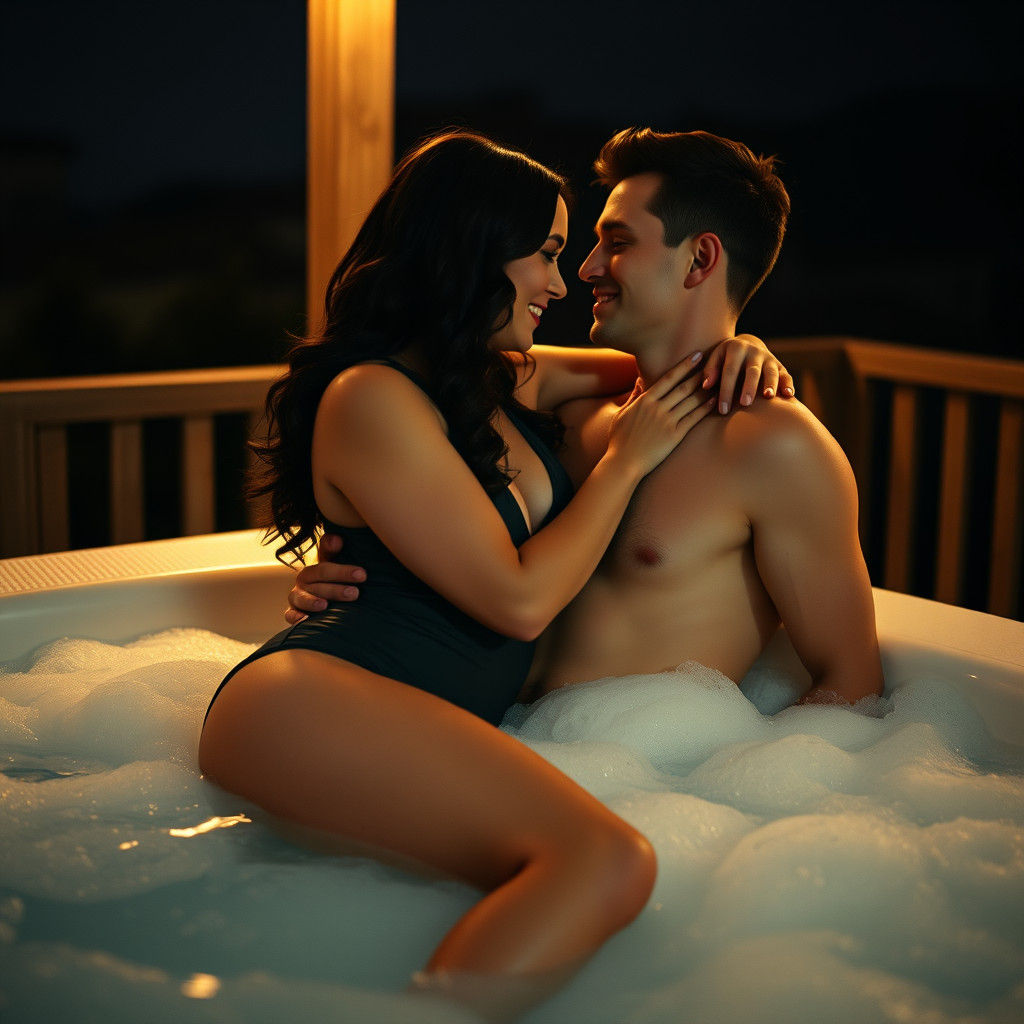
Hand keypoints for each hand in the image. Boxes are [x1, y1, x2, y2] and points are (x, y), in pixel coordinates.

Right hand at [284, 533, 366, 624]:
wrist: (323, 602)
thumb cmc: (335, 583)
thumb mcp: (338, 567)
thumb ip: (336, 552)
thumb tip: (337, 539)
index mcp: (317, 567)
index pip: (327, 564)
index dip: (343, 570)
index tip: (362, 575)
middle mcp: (305, 579)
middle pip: (318, 580)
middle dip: (337, 587)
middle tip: (355, 593)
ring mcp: (298, 596)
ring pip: (303, 597)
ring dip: (313, 601)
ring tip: (325, 605)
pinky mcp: (292, 612)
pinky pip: (290, 614)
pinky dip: (295, 617)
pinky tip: (304, 620)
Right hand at [607, 358, 714, 476]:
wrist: (623, 463)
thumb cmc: (620, 440)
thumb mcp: (622, 414)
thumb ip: (633, 397)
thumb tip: (639, 381)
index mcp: (645, 400)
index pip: (668, 378)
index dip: (684, 366)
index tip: (696, 355)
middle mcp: (657, 408)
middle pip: (683, 387)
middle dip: (700, 374)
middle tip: (715, 362)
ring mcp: (667, 421)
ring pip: (691, 401)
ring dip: (706, 390)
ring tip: (720, 380)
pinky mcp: (674, 435)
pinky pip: (693, 419)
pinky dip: (704, 409)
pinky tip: (714, 401)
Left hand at [700, 334, 794, 413]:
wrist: (747, 345)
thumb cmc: (725, 358)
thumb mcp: (716, 357)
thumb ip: (709, 370)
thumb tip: (706, 386)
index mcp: (736, 348)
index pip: (729, 371)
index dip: (726, 390)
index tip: (722, 410)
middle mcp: (754, 351)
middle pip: (752, 371)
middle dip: (749, 387)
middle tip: (745, 403)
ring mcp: (769, 358)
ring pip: (771, 371)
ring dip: (771, 384)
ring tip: (768, 397)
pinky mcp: (780, 365)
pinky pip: (786, 375)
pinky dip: (788, 384)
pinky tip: (788, 395)